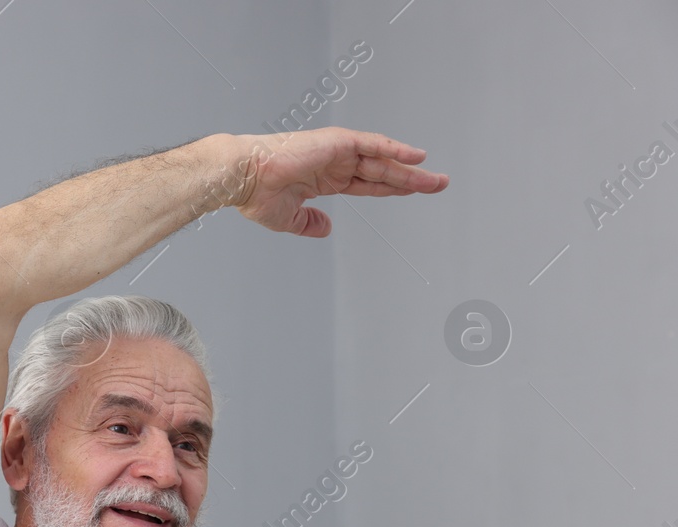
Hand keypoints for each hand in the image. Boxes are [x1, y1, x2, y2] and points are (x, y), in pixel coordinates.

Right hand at [221, 127, 448, 237]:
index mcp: (325, 179)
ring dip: (411, 169)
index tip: (413, 192)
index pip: (368, 184)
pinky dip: (396, 149)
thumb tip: (327, 229)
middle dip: (411, 179)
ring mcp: (338, 152)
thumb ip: (310, 223)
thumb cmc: (256, 196)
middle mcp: (335, 163)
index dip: (391, 188)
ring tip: (437, 180)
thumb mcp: (289, 218)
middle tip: (439, 185)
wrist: (243, 178)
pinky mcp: (338, 142)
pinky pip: (374, 144)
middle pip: (383, 172)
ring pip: (384, 160)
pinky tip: (418, 157)